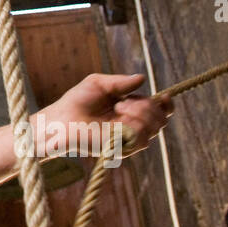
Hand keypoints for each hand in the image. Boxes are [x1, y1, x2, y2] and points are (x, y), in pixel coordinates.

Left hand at [43, 73, 170, 161]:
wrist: (61, 119)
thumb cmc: (77, 101)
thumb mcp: (99, 83)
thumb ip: (121, 82)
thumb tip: (142, 78)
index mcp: (131, 111)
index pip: (160, 112)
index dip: (166, 105)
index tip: (164, 96)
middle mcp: (133, 127)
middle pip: (161, 119)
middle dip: (148, 106)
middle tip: (123, 101)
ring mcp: (128, 139)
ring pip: (154, 128)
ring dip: (140, 112)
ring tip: (119, 107)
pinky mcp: (122, 148)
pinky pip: (141, 137)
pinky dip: (134, 123)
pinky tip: (118, 117)